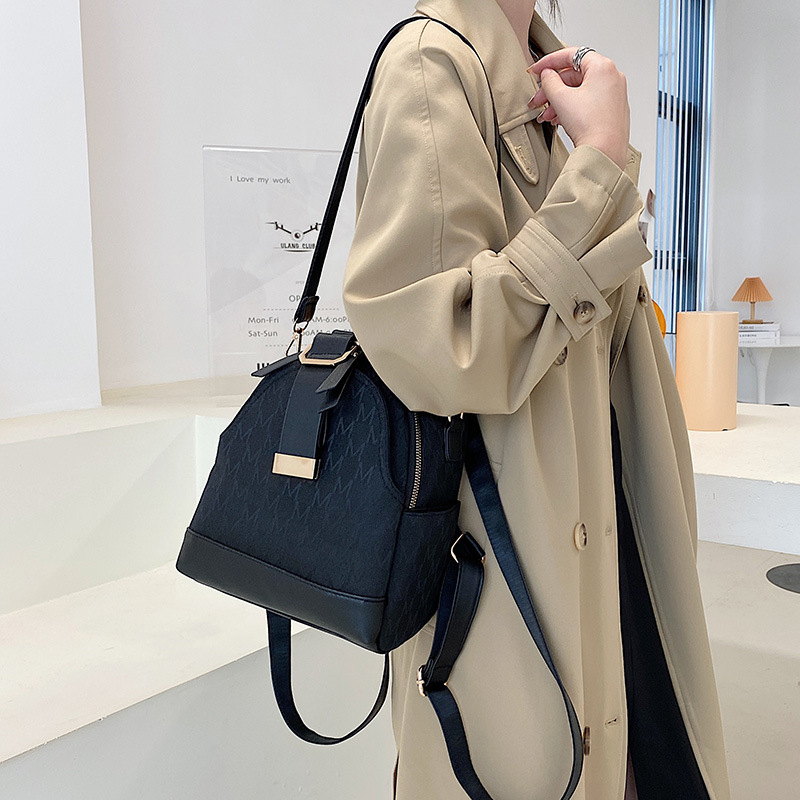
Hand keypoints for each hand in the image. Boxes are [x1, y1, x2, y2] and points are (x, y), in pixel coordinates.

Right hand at [527, 47, 629, 171]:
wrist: (604, 152)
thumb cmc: (591, 126)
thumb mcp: (561, 98)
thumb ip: (550, 81)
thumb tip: (547, 74)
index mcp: (603, 67)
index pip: (571, 54)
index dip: (549, 61)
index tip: (537, 70)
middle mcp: (612, 77)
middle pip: (575, 76)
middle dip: (552, 89)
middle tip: (538, 99)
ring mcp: (614, 95)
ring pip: (580, 91)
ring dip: (560, 102)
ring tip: (547, 115)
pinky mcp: (612, 111)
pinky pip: (588, 103)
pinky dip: (572, 108)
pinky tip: (560, 120)